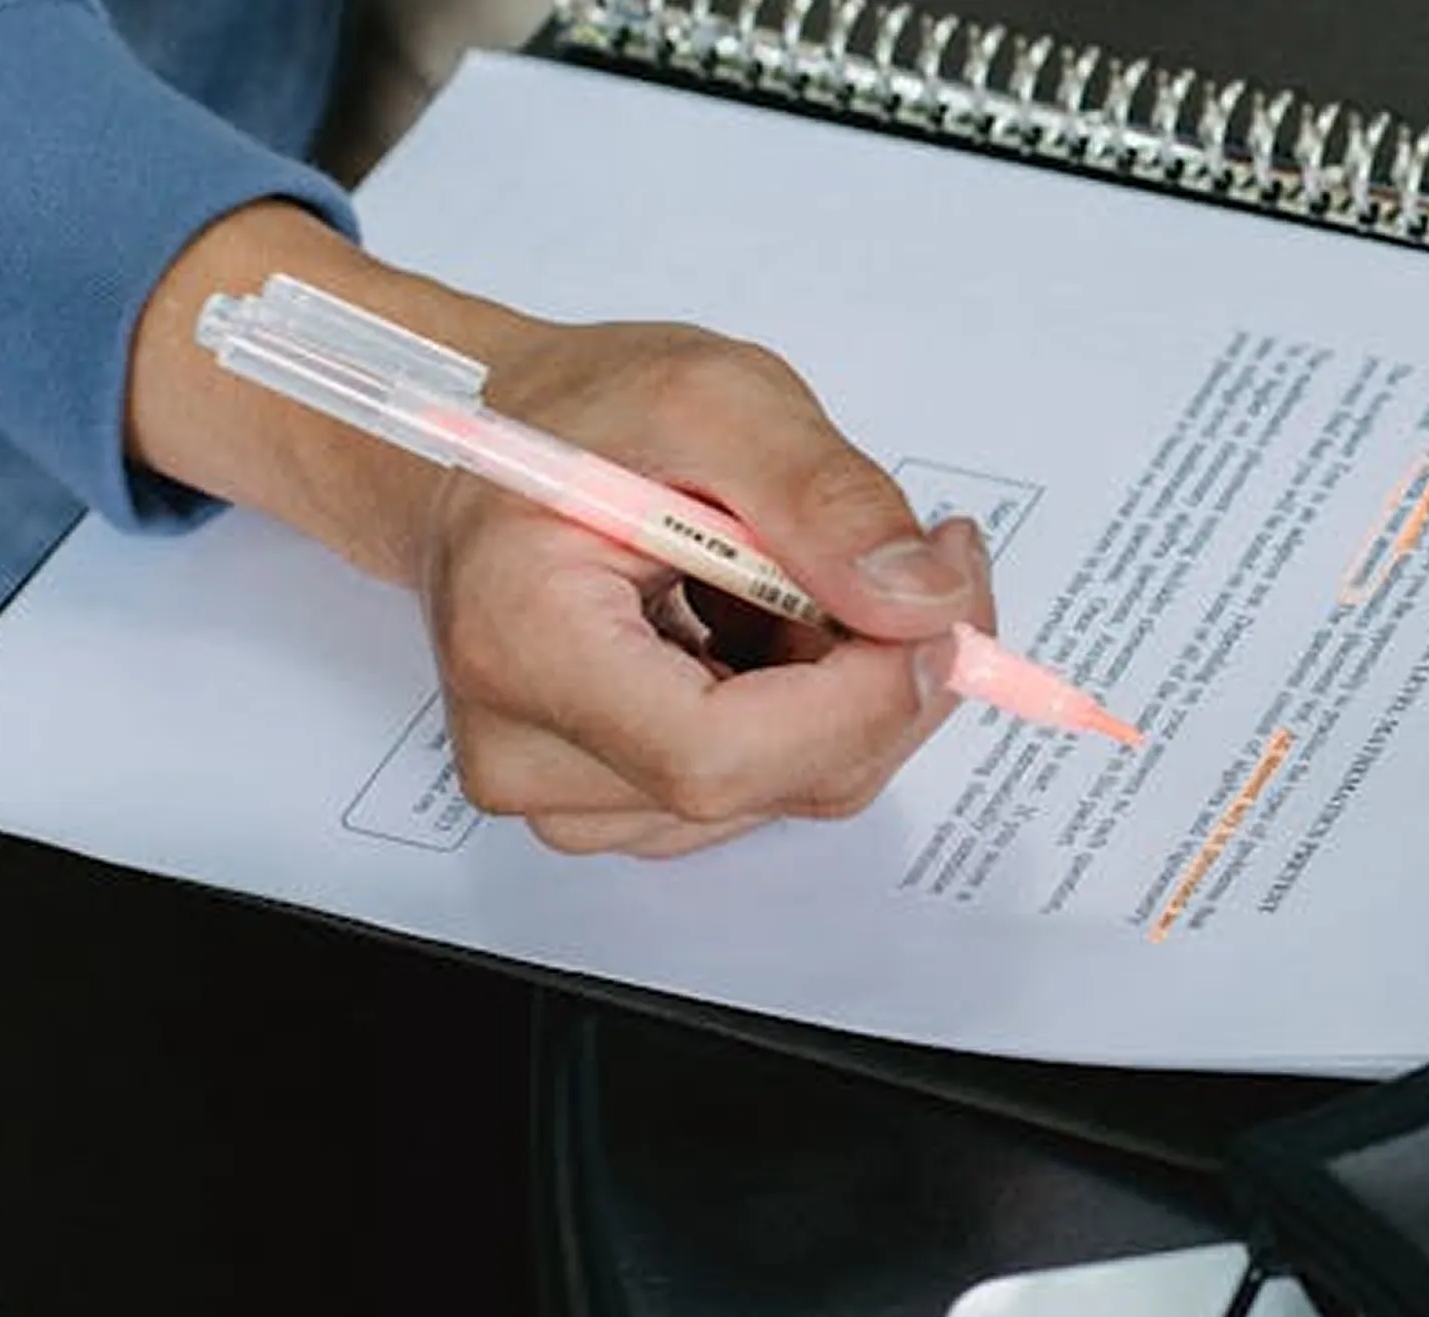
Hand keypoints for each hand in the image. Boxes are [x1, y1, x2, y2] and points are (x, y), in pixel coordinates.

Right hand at [130, 204, 989, 855]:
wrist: (487, 449)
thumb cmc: (577, 417)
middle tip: (923, 553)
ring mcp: (574, 800)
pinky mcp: (623, 810)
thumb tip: (930, 603)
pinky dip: (819, 704)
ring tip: (797, 570)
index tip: (940, 593)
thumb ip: (824, 496)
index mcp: (520, 647)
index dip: (860, 696)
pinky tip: (773, 621)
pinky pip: (778, 785)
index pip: (715, 755)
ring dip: (852, 684)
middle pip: (778, 781)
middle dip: (888, 674)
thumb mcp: (709, 393)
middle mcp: (529, 756)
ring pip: (799, 787)